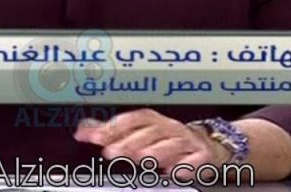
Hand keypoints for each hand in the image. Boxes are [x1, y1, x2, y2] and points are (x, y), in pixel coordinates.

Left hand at [74, 109, 228, 179]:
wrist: (207, 144)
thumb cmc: (167, 138)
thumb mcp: (141, 131)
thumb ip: (112, 131)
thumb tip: (83, 130)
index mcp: (153, 120)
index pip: (132, 119)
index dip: (112, 126)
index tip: (93, 137)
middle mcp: (169, 128)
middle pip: (149, 131)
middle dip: (129, 141)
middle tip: (111, 152)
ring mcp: (186, 142)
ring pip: (171, 144)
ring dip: (155, 150)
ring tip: (140, 158)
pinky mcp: (202, 156)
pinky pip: (193, 160)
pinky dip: (184, 166)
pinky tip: (173, 171)